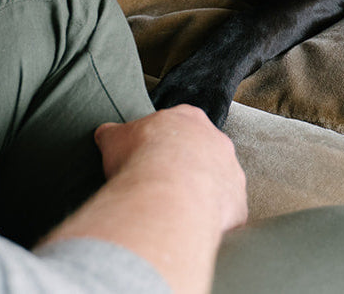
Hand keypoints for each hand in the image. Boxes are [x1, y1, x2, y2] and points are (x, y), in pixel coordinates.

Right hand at [95, 105, 247, 234]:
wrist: (166, 192)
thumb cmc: (141, 159)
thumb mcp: (113, 138)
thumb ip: (113, 134)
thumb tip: (105, 134)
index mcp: (189, 117)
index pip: (180, 125)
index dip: (164, 142)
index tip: (151, 157)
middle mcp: (217, 140)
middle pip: (203, 152)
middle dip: (185, 167)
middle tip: (163, 185)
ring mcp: (231, 172)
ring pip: (219, 183)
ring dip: (201, 193)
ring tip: (175, 209)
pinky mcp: (238, 204)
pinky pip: (227, 214)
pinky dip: (212, 221)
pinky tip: (191, 227)